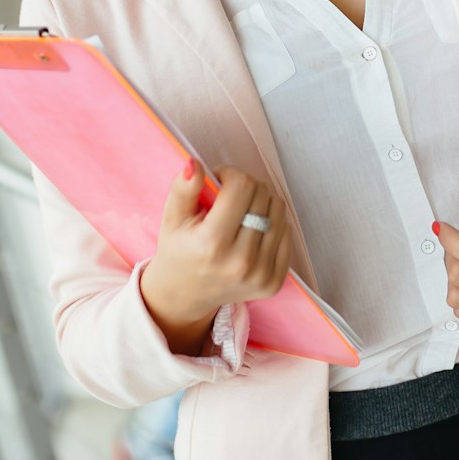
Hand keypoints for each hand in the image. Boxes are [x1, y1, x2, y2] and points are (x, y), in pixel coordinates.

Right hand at [140, 163, 293, 353]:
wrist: (185, 295)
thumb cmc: (179, 250)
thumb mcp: (171, 218)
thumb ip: (183, 189)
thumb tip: (195, 164)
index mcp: (212, 244)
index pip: (242, 187)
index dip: (230, 174)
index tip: (219, 180)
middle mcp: (240, 262)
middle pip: (263, 196)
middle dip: (246, 186)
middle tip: (228, 197)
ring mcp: (261, 274)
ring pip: (279, 211)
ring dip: (262, 203)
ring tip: (240, 213)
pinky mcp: (275, 282)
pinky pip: (287, 232)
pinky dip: (272, 224)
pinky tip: (252, 230)